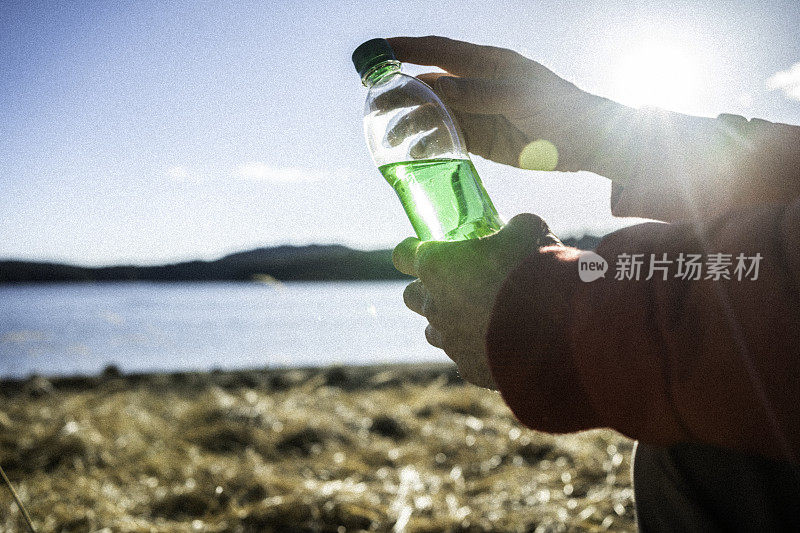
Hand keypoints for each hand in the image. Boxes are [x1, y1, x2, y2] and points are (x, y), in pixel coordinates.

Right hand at [386, 36, 616, 171]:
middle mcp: (475, 84)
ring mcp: (476, 111)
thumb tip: (434, 87)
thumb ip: (477, 93)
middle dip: (400, 94)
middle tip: (374, 108)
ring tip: (393, 140)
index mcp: (485, 63)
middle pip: (428, 84)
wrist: (586, 141)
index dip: (405, 48)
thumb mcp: (518, 97)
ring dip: (412, 124)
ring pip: (433, 113)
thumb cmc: (559, 110)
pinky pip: (447, 137)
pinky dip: (430, 144)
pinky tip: (417, 154)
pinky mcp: (480, 138)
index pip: (437, 50)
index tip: (376, 51)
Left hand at [393, 214, 560, 388]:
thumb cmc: (535, 269)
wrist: (558, 328)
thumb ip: (511, 229)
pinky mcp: (470, 368)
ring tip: (481, 316)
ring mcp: (450, 341)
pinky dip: (478, 350)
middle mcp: (435, 305)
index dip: (412, 250)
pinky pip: (465, 357)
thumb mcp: (527, 230)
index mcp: (438, 266)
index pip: (403, 254)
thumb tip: (516, 230)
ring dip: (450, 322)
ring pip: (434, 331)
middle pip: (411, 296)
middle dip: (427, 289)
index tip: (425, 248)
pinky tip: (503, 343)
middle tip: (456, 282)